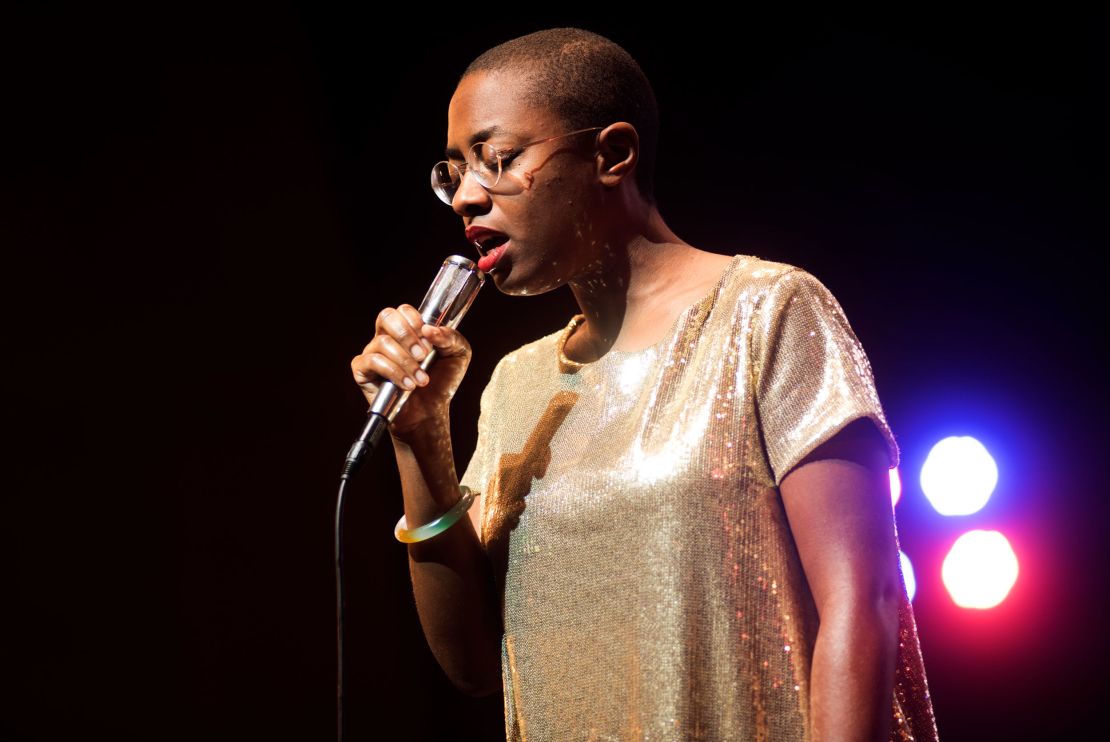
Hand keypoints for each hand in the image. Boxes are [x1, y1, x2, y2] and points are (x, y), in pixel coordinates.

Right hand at [350, 304, 471, 439]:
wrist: (430, 413)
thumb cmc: (442, 382)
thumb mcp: (458, 355)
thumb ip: (451, 337)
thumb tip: (429, 329)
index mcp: (408, 330)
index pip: (403, 310)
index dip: (416, 321)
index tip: (429, 342)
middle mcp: (387, 338)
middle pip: (386, 316)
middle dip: (407, 335)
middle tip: (423, 356)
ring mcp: (372, 353)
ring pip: (383, 342)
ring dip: (406, 362)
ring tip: (421, 380)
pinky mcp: (363, 371)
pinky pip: (372, 361)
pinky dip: (393, 373)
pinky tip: (407, 386)